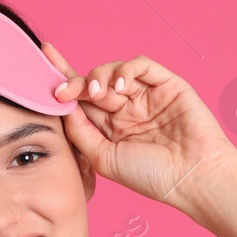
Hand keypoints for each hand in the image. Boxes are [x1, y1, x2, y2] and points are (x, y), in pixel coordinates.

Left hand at [41, 43, 236, 216]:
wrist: (193, 176)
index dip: (63, 80)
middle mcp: (127, 110)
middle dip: (76, 82)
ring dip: (99, 76)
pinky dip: (127, 69)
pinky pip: (141, 65)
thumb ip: (79, 131)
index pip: (81, 100)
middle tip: (64, 90)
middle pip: (93, 82)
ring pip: (114, 70)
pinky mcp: (167, 84)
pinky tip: (120, 85)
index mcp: (110, 129)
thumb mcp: (103, 158)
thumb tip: (61, 106)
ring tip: (97, 93)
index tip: (43, 60)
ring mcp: (147, 96)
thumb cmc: (151, 175)